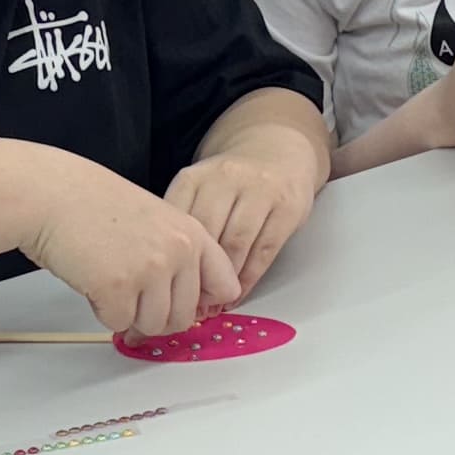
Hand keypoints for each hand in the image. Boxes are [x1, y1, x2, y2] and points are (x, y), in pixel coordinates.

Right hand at [21, 158, 244, 341]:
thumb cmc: (93, 204)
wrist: (51, 194)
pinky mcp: (118, 288)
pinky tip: (93, 281)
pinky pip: (119, 323)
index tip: (181, 302)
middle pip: (184, 317)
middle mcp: (178, 252)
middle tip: (131, 297)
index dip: (201, 302)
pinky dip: (102, 310)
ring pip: (154, 325)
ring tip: (110, 281)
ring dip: (129, 314)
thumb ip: (178, 257)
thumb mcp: (155, 220)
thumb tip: (187, 306)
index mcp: (192, 233)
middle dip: (155, 316)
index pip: (225, 287)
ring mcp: (150, 270)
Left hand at [165, 136, 319, 291]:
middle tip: (191, 304)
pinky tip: (239, 291)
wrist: (277, 149)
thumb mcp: (199, 190)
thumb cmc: (231, 181)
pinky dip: (249, 278)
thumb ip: (183, 221)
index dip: (174, 261)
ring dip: (225, 281)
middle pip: (206, 236)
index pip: (177, 225)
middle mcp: (226, 179)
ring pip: (236, 245)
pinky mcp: (286, 207)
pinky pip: (264, 250)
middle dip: (198, 275)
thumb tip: (167, 273)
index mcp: (195, 177)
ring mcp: (259, 191)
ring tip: (215, 303)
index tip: (171, 287)